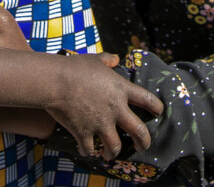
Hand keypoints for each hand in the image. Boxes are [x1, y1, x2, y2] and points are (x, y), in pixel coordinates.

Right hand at [49, 54, 163, 160]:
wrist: (55, 81)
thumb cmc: (75, 67)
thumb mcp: (96, 59)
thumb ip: (109, 60)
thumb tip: (116, 59)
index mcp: (121, 90)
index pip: (148, 100)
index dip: (157, 107)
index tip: (159, 112)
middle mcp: (115, 109)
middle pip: (139, 131)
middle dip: (143, 142)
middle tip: (142, 146)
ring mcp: (100, 123)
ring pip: (115, 146)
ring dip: (114, 152)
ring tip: (110, 154)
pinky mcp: (84, 133)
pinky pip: (89, 149)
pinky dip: (87, 151)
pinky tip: (85, 150)